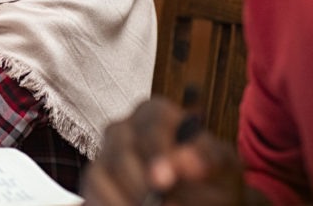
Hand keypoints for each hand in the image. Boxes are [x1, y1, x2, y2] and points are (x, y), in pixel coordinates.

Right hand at [82, 97, 244, 205]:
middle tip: (160, 204)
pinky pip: (91, 193)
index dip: (156, 149)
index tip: (164, 180)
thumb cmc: (211, 178)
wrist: (203, 198)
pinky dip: (109, 203)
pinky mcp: (96, 180)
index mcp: (156, 114)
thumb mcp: (221, 167)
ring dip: (125, 198)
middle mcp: (125, 129)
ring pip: (100, 172)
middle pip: (119, 147)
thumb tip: (183, 158)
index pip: (151, 121)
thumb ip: (207, 158)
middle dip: (139, 181)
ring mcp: (106, 154)